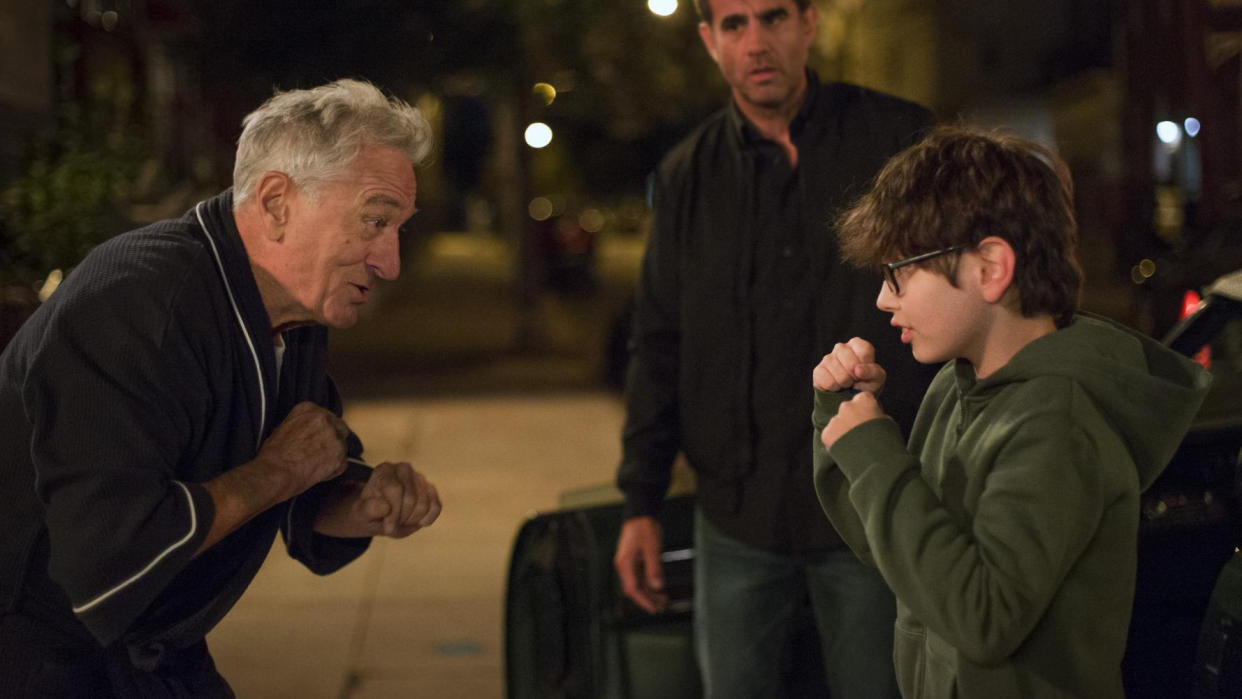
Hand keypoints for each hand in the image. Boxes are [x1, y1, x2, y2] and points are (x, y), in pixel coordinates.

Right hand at [256, 402, 348, 497]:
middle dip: (333, 440)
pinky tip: (317, 474)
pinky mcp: (340, 454)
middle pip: (339, 427)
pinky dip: (333, 470)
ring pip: (342, 446)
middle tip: (321, 453)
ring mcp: (335, 436)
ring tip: (315, 465)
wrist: (276, 471)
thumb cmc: (273, 454)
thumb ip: (300, 425)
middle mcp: (325, 418)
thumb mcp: (282, 428)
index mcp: (309, 409)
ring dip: (333, 455)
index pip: (326, 416)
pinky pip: (342, 463)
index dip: (323, 430)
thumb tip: (308, 432)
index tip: (317, 439)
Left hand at [313, 462, 441, 538]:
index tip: (386, 528)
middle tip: (392, 525)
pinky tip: (417, 523)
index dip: (393, 513)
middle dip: (402, 518)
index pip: (395, 490)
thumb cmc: (369, 511)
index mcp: (384, 470)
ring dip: (412, 520)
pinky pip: (436, 507)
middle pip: (411, 498)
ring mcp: (419, 477)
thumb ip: (368, 510)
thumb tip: (385, 507)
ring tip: (401, 521)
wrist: (378, 512)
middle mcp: (403, 469)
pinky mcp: (430, 489)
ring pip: (424, 503)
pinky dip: (428, 519)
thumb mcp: (361, 513)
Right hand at [614, 517, 666, 612]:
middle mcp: (624, 566)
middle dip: (648, 599)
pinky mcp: (633, 562)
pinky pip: (640, 577)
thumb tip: (657, 587)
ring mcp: (628, 564)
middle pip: (635, 589)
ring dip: (650, 593)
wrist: (639, 515)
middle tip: (662, 607)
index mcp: (626, 563)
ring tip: (664, 600)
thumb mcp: (652, 548)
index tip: (654, 609)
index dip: (644, 601)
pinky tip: (659, 589)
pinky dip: (649, 585)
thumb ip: (654, 568)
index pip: (633, 589)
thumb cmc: (645, 529)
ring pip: (638, 584)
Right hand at [813, 337, 885, 393]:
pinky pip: (827, 380)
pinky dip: (834, 387)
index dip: (866, 367)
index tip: (865, 373)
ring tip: (847, 384)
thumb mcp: (877, 377)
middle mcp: (841, 348)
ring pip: (837, 371)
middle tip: (855, 380)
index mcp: (857, 344)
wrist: (851, 397)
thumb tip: (857, 369)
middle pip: (849, 360)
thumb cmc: (867, 383)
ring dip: (845, 382)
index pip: (863, 352)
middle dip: (855, 375)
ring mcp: (828, 358)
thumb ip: (872, 371)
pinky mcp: (818, 370)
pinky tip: (837, 386)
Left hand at [821, 391, 886, 451]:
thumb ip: (876, 414)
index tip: (869, 421)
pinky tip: (846, 450)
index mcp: (864, 400)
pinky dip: (835, 442)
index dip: (865, 411)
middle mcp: (847, 406)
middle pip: (847, 410)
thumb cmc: (888, 444)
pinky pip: (829, 435)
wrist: (878, 464)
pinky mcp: (827, 434)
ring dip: (843, 431)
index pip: (861, 400)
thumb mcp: (888, 422)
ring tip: (854, 445)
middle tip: (860, 434)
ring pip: (837, 423)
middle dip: (852, 419)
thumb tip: (870, 415)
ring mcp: (835, 420)